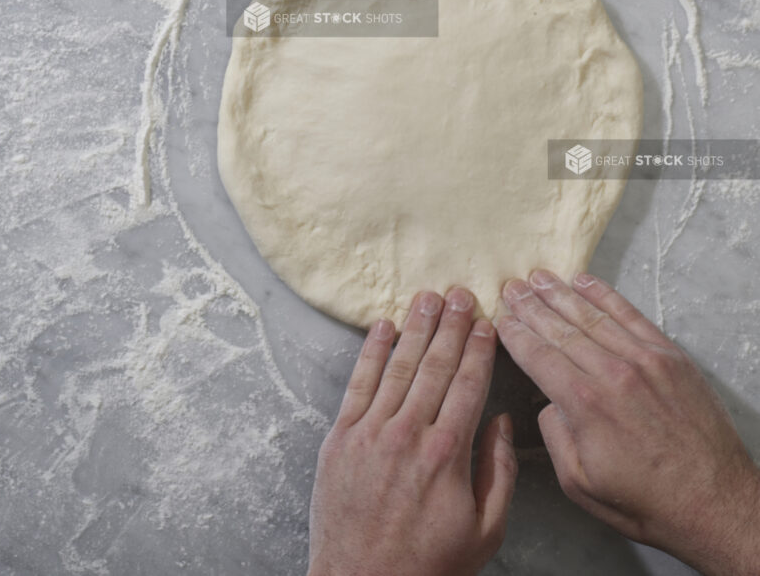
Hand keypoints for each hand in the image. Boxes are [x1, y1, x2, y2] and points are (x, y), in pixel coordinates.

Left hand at [308, 288, 516, 575]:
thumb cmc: (428, 564)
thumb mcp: (485, 531)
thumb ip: (499, 472)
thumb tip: (501, 422)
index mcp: (447, 454)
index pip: (468, 384)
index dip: (478, 348)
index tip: (486, 321)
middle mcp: (408, 434)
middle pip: (435, 365)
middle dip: (450, 325)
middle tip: (460, 293)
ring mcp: (370, 433)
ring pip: (398, 366)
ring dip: (415, 327)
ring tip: (427, 298)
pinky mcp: (341, 438)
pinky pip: (358, 384)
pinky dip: (372, 352)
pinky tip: (383, 327)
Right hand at [498, 271, 759, 575]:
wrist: (715, 501)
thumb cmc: (647, 502)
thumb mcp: (580, 484)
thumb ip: (554, 437)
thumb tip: (548, 402)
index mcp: (584, 405)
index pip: (538, 356)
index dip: (515, 334)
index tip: (499, 318)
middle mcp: (611, 373)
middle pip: (560, 329)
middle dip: (530, 306)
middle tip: (509, 287)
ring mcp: (643, 359)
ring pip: (591, 316)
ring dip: (560, 294)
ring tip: (537, 277)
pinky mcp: (669, 355)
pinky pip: (630, 315)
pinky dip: (605, 295)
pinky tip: (584, 281)